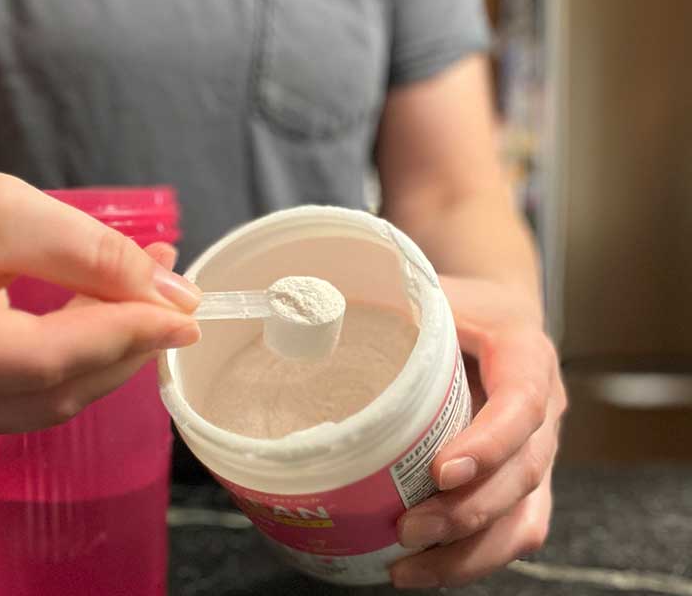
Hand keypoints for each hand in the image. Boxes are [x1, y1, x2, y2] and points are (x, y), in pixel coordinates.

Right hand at [0, 150, 200, 447]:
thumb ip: (88, 252)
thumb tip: (174, 299)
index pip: (35, 361)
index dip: (119, 337)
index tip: (183, 312)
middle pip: (45, 393)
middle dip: (122, 346)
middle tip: (174, 299)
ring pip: (44, 405)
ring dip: (107, 356)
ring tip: (146, 299)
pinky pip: (27, 402)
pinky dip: (75, 362)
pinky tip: (103, 320)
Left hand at [390, 277, 566, 587]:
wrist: (504, 316)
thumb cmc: (462, 306)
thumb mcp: (435, 290)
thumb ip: (396, 303)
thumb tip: (314, 318)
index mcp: (526, 356)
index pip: (523, 405)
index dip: (488, 444)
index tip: (440, 470)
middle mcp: (545, 409)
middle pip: (523, 474)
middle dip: (467, 512)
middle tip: (408, 528)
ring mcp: (539, 452)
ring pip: (523, 517)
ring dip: (469, 552)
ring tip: (407, 569)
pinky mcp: (525, 483)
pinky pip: (514, 532)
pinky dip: (473, 560)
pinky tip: (424, 570)